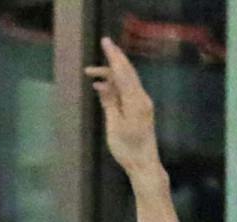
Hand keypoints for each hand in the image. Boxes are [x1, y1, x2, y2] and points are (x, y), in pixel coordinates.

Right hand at [86, 38, 162, 181]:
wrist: (144, 163)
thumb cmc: (128, 149)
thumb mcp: (114, 127)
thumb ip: (109, 103)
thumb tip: (102, 85)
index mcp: (135, 101)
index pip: (123, 72)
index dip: (113, 56)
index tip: (105, 42)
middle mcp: (141, 97)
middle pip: (127, 72)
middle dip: (114, 58)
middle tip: (104, 44)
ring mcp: (142, 102)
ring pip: (127, 80)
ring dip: (111, 74)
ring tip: (92, 75)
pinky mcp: (141, 108)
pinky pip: (128, 90)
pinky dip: (116, 85)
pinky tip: (103, 87)